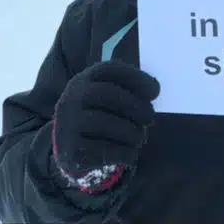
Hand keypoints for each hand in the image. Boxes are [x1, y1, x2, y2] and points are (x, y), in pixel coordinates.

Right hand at [52, 61, 159, 192]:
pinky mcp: (71, 150)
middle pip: (106, 94)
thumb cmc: (98, 115)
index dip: (136, 78)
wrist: (67, 148)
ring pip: (103, 123)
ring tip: (139, 138)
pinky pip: (101, 150)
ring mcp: (68, 124)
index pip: (109, 69)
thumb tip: (154, 87)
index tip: (156, 92)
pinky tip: (131, 154)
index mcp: (84, 80)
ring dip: (131, 132)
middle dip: (135, 106)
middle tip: (151, 118)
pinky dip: (123, 152)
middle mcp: (72, 97)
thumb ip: (130, 88)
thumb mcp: (108, 96)